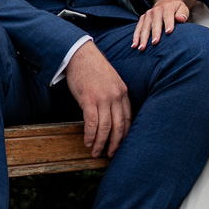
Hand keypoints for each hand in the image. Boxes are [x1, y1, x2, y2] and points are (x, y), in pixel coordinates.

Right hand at [64, 39, 131, 157]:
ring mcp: (103, 98)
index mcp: (123, 92)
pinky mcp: (89, 99)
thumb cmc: (93, 68)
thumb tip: (112, 116)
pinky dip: (90, 135)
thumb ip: (114, 97)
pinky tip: (87, 142)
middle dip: (115, 144)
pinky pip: (91, 123)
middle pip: (119, 127)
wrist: (80, 54)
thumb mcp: (111, 81)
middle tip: (109, 154)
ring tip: (95, 152)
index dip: (125, 135)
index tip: (120, 145)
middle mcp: (116, 96)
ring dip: (100, 143)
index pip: (128, 119)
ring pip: (105, 128)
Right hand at [132, 0, 190, 49]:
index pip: (168, 15)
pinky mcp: (143, 18)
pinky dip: (135, 36)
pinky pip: (138, 28)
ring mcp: (148, 14)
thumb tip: (180, 18)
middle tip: (155, 43)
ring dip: (143, 37)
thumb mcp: (183, 8)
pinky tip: (134, 45)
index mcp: (168, 7)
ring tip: (142, 48)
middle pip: (155, 22)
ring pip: (145, 26)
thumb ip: (183, 13)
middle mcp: (156, 10)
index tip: (169, 32)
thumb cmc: (176, 9)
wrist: (166, 1)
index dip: (168, 23)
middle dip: (155, 32)